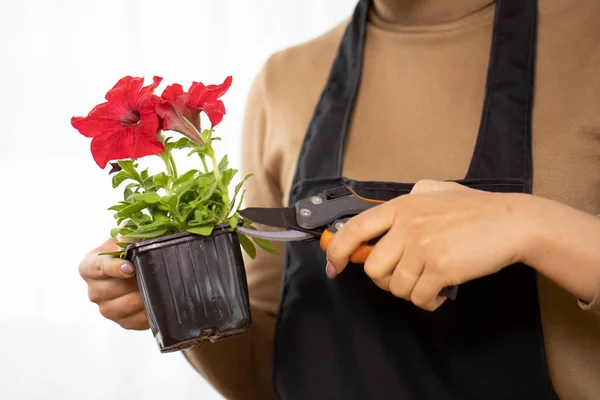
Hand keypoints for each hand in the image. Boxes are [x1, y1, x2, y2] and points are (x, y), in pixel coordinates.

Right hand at [79, 238, 149, 329]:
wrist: (137, 272)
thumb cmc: (129, 253)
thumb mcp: (126, 240)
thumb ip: (127, 234)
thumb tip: (131, 227)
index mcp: (89, 267)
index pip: (99, 268)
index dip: (115, 268)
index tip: (131, 268)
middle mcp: (94, 290)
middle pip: (112, 290)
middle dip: (135, 282)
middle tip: (153, 275)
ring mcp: (106, 308)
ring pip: (124, 306)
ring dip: (142, 297)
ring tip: (157, 287)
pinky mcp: (121, 321)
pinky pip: (135, 321)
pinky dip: (147, 312)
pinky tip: (157, 303)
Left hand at [325, 180, 530, 310]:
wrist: (511, 222)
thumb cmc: (476, 208)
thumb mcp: (437, 190)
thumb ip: (412, 196)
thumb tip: (392, 208)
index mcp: (401, 207)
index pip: (354, 230)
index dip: (337, 251)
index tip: (334, 267)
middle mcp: (406, 226)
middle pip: (373, 269)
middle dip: (385, 281)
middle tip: (403, 278)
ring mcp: (422, 247)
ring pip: (396, 287)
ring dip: (410, 292)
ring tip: (428, 283)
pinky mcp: (440, 268)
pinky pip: (419, 298)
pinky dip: (427, 302)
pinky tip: (439, 294)